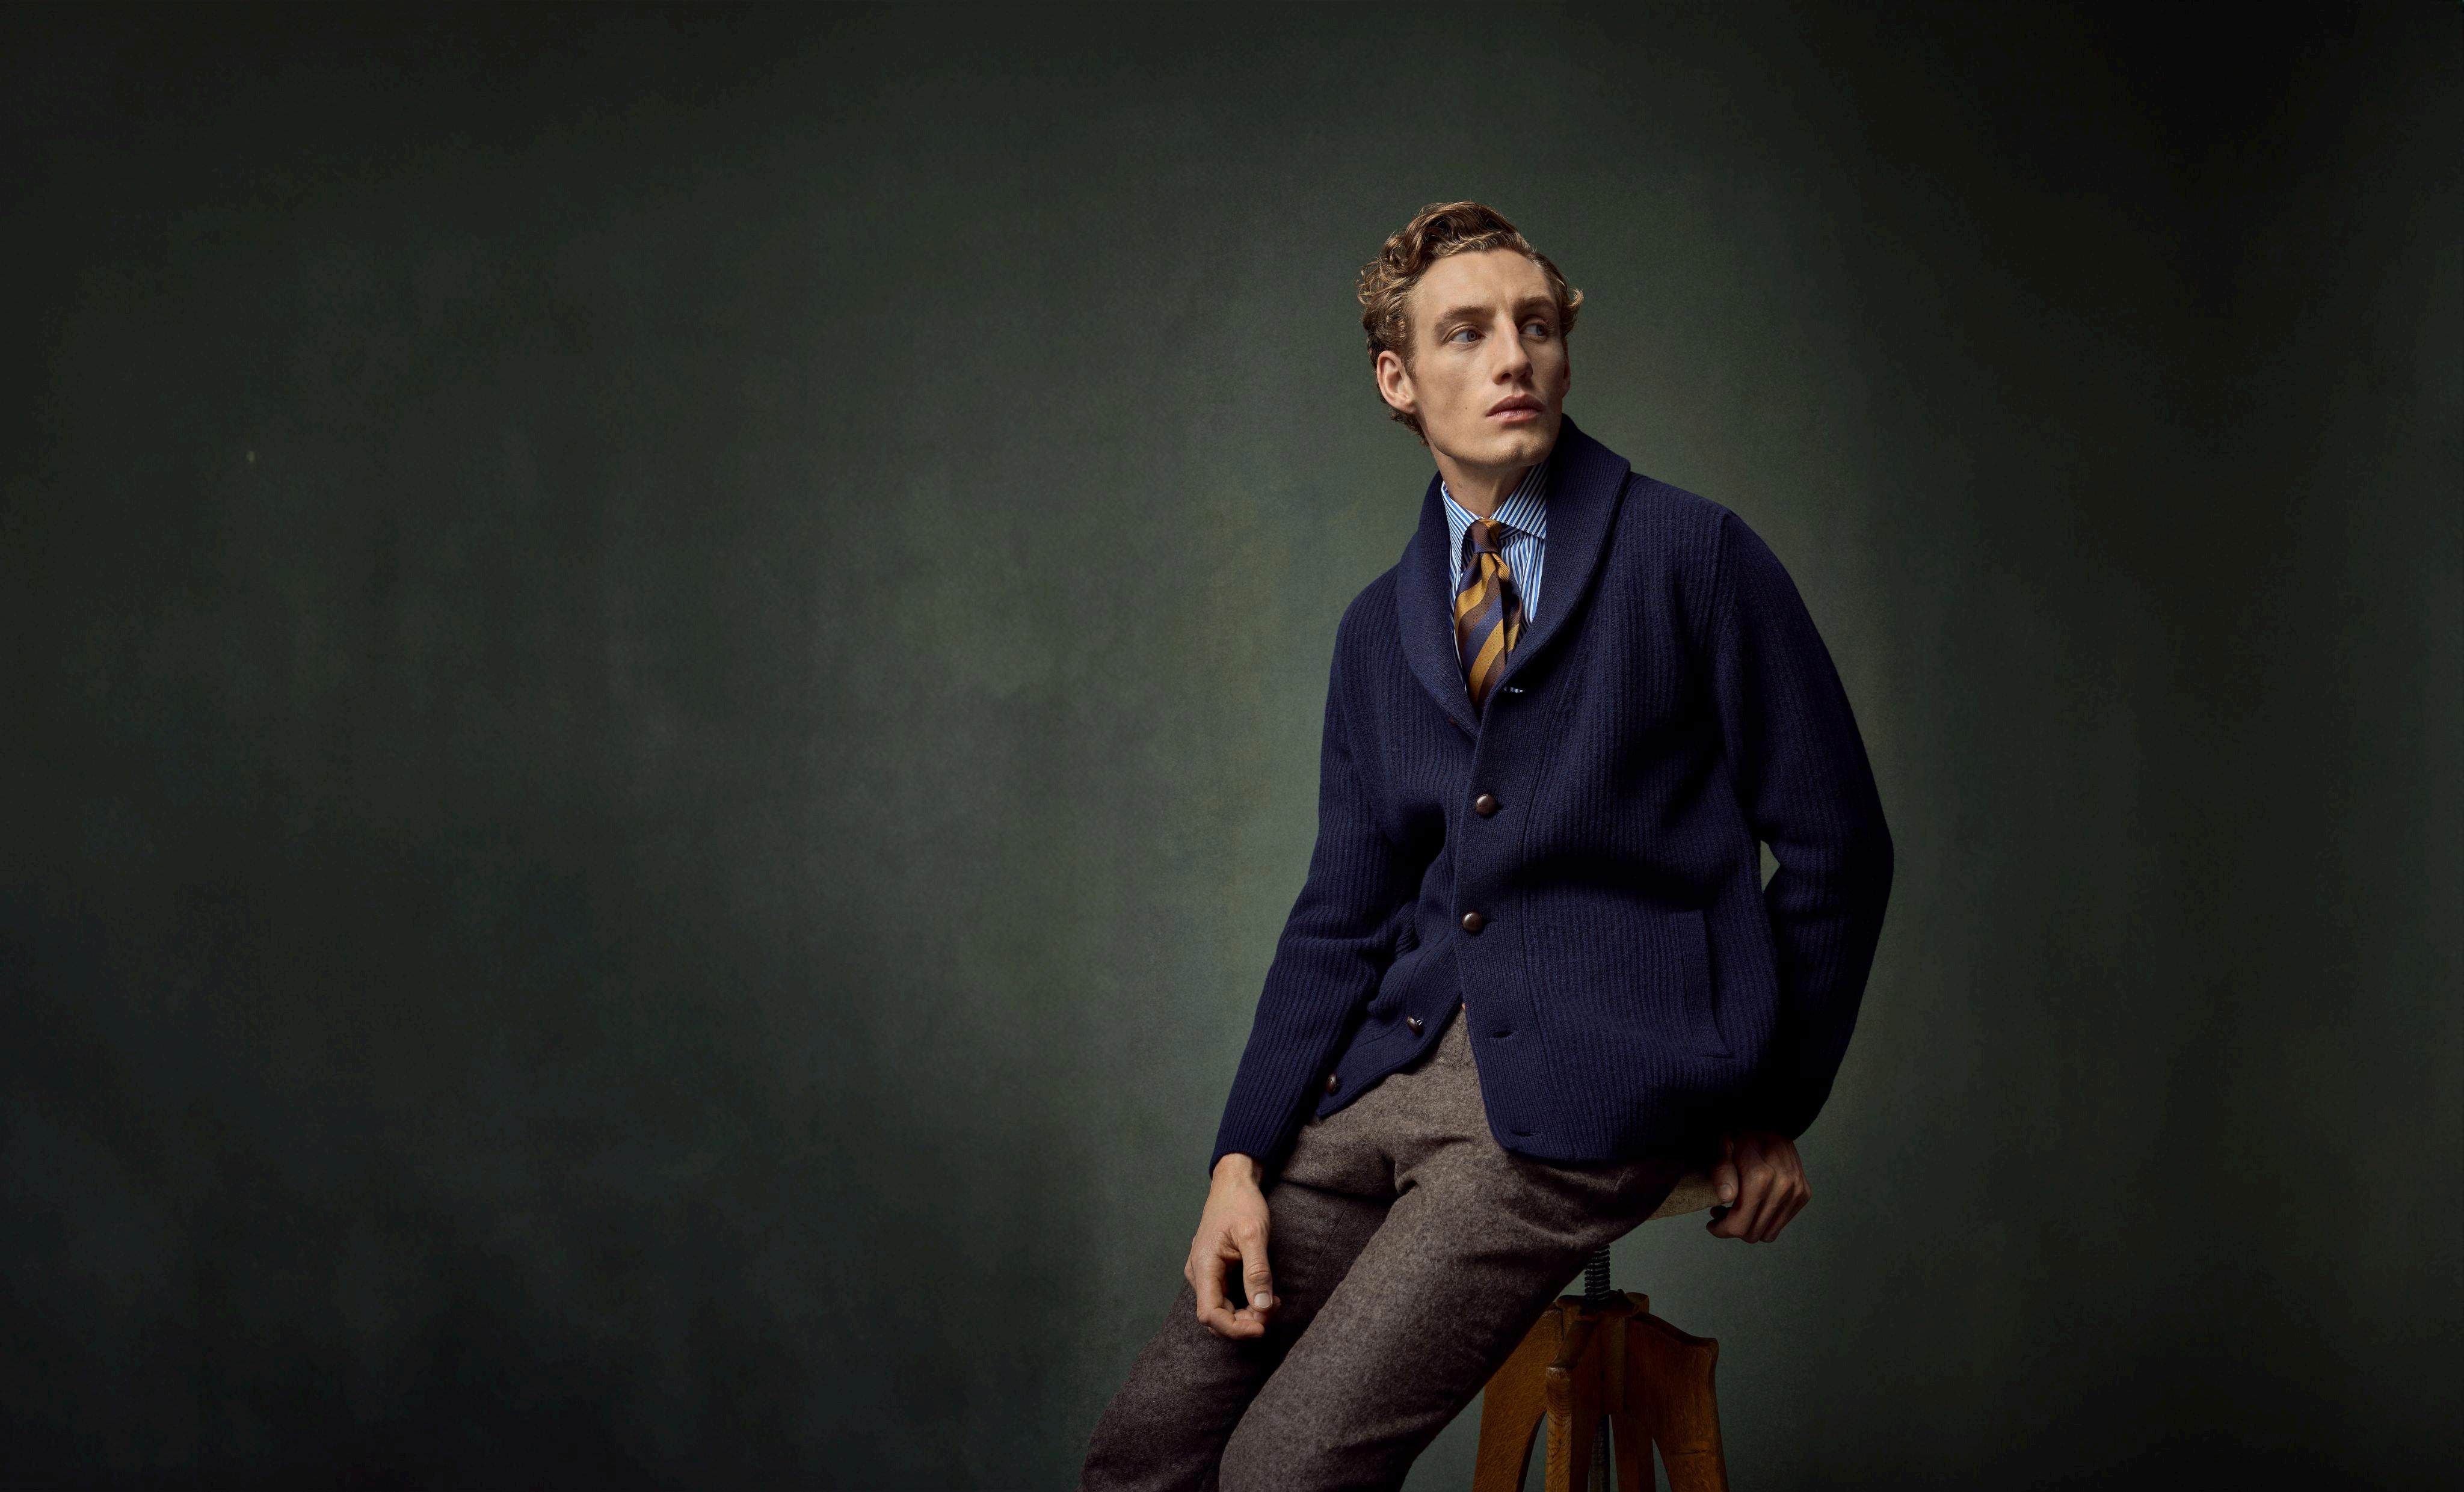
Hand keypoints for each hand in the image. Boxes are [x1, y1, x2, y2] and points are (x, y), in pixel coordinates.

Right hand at [1187, 1154, 1276, 1338]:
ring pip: (1222, 1310)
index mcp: (1203, 1266)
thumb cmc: (1241, 1204)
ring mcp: (1205, 1274)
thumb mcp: (1253, 1235)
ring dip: (1247, 1315)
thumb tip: (1262, 1307)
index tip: (1262, 1328)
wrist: (1233, 1184)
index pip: (1210, 1314)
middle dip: (1245, 1322)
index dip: (1235, 1329)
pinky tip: (1263, 1295)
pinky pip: (1226, 1298)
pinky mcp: (1215, 1273)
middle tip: (1274, 1309)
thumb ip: (1257, 1272)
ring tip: (1272, 1302)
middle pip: (1216, 1317)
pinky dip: (1245, 1304)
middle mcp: (1198, 1274)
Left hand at [1705, 1130, 1809, 1242]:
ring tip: (1737, 1210)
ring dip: (1750, 1227)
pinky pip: (1781, 1224)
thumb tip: (1726, 1197)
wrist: (1771, 1122)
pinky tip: (1754, 1206)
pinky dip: (1766, 1221)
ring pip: (1769, 1233)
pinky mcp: (1803, 1194)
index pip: (1739, 1225)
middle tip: (1722, 1214)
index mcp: (1759, 1177)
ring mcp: (1795, 1192)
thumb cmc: (1741, 1135)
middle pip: (1753, 1233)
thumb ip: (1721, 1171)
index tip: (1713, 1224)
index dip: (1722, 1230)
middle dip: (1734, 1229)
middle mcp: (1782, 1187)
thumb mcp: (1722, 1147)